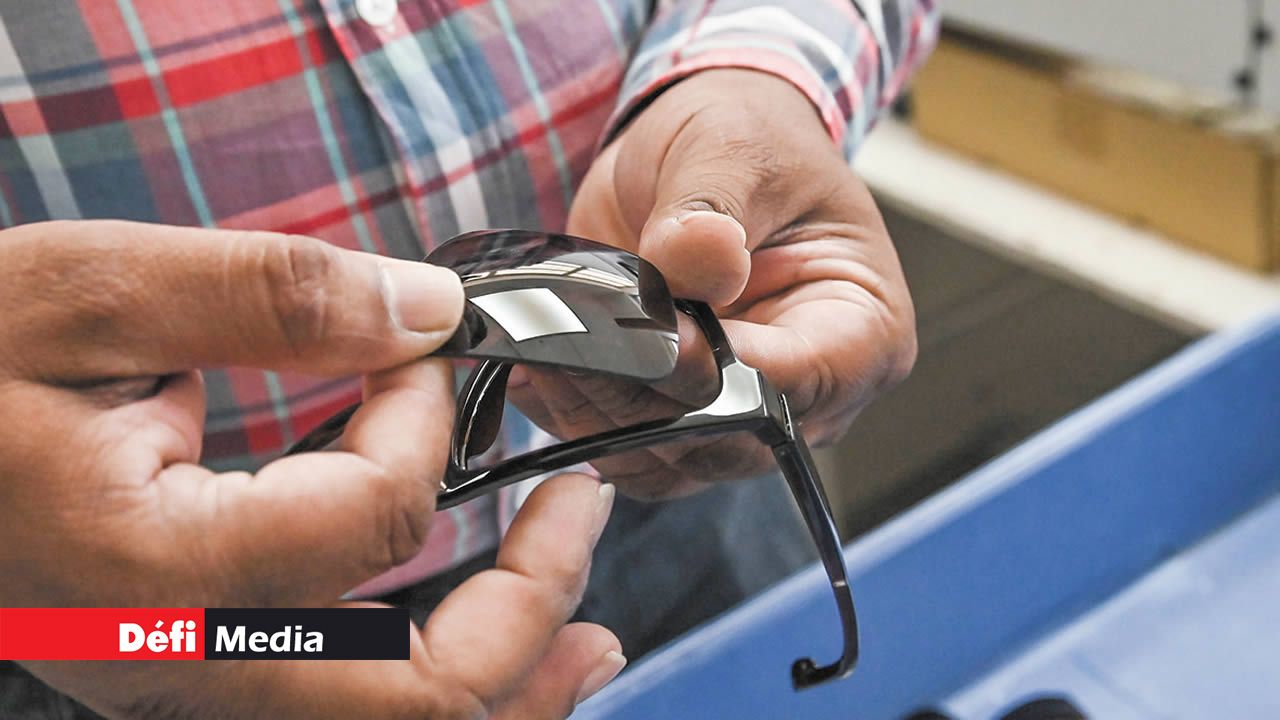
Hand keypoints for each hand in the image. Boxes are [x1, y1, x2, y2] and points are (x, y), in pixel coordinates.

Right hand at [0, 221, 621, 717]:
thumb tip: (426, 310)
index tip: (427, 348)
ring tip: (592, 629)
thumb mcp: (91, 292)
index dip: (429, 419)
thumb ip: (270, 297)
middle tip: (585, 499)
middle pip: (419, 696)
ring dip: (513, 680)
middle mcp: (178, 666)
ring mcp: (187, 690)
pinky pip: (351, 718)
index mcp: (153, 572)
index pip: (373, 519)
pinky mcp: (191, 676)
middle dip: (533, 599)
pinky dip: (447, 693)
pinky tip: (505, 661)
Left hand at [513, 69, 916, 497]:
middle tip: (568, 339)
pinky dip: (573, 418)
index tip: (650, 330)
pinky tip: (535, 369)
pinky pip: (624, 450)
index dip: (713, 369)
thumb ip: (712, 204)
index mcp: (861, 329)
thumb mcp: (732, 146)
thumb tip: (697, 260)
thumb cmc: (748, 142)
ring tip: (541, 346)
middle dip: (639, 396)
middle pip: (725, 438)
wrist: (702, 156)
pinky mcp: (680, 420)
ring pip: (666, 460)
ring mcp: (740, 416)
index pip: (794, 383)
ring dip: (594, 412)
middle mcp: (810, 395)